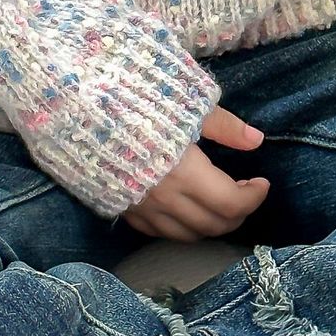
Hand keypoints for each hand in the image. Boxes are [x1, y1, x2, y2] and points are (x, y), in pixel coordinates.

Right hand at [120, 104, 270, 242]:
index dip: (254, 197)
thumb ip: (223, 125)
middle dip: (238, 213)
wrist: (74, 108)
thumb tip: (256, 140)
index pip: (232, 204)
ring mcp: (142, 208)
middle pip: (214, 225)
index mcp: (185, 173)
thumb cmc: (133, 99)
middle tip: (244, 192)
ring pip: (188, 236)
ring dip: (210, 224)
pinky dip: (180, 226)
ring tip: (218, 202)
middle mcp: (165, 199)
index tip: (261, 181)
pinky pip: (159, 232)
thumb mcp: (185, 103)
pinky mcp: (122, 209)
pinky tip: (183, 207)